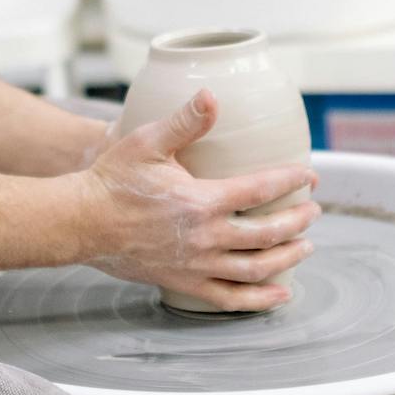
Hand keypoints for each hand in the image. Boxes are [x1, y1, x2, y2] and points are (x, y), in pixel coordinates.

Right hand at [75, 89, 319, 310]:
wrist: (80, 223)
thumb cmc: (112, 180)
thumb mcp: (147, 142)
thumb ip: (185, 121)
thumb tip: (213, 95)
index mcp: (203, 199)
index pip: (261, 189)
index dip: (291, 181)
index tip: (310, 176)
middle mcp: (206, 236)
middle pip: (268, 233)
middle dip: (298, 222)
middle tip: (314, 212)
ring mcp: (197, 264)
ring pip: (256, 268)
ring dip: (288, 258)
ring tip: (305, 246)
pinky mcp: (184, 282)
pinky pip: (230, 298)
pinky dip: (260, 299)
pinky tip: (281, 293)